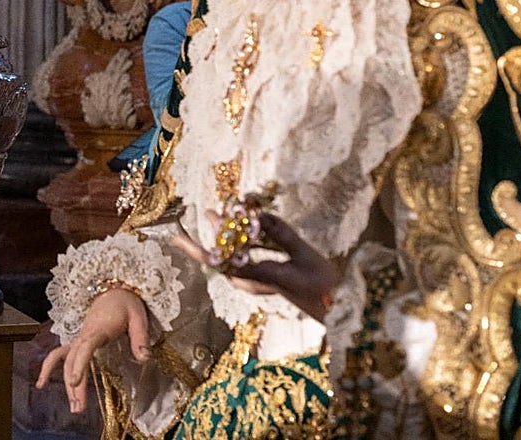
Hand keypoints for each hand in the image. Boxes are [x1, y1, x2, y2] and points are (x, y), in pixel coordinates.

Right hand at [35, 287, 149, 413]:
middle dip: (75, 385)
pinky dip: (49, 368)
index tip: (76, 382)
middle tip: (79, 409)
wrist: (113, 289)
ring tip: (74, 407)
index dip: (80, 364)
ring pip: (66, 362)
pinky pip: (60, 355)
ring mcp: (79, 338)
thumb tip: (143, 358)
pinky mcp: (79, 342)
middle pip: (73, 360)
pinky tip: (41, 383)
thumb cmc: (126, 303)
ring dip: (68, 384)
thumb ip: (140, 338)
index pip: (87, 347)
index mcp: (99, 329)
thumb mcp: (138, 317)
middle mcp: (85, 335)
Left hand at [171, 213, 341, 320]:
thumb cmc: (323, 286)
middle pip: (224, 255)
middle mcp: (252, 281)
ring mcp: (257, 281)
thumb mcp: (304, 257)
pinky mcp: (264, 279)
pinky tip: (244, 228)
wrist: (337, 308)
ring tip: (219, 214)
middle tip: (206, 212)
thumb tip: (260, 216)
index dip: (201, 245)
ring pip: (234, 255)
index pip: (221, 260)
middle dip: (215, 233)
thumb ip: (282, 235)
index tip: (183, 234)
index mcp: (257, 277)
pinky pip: (246, 259)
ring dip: (229, 235)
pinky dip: (244, 242)